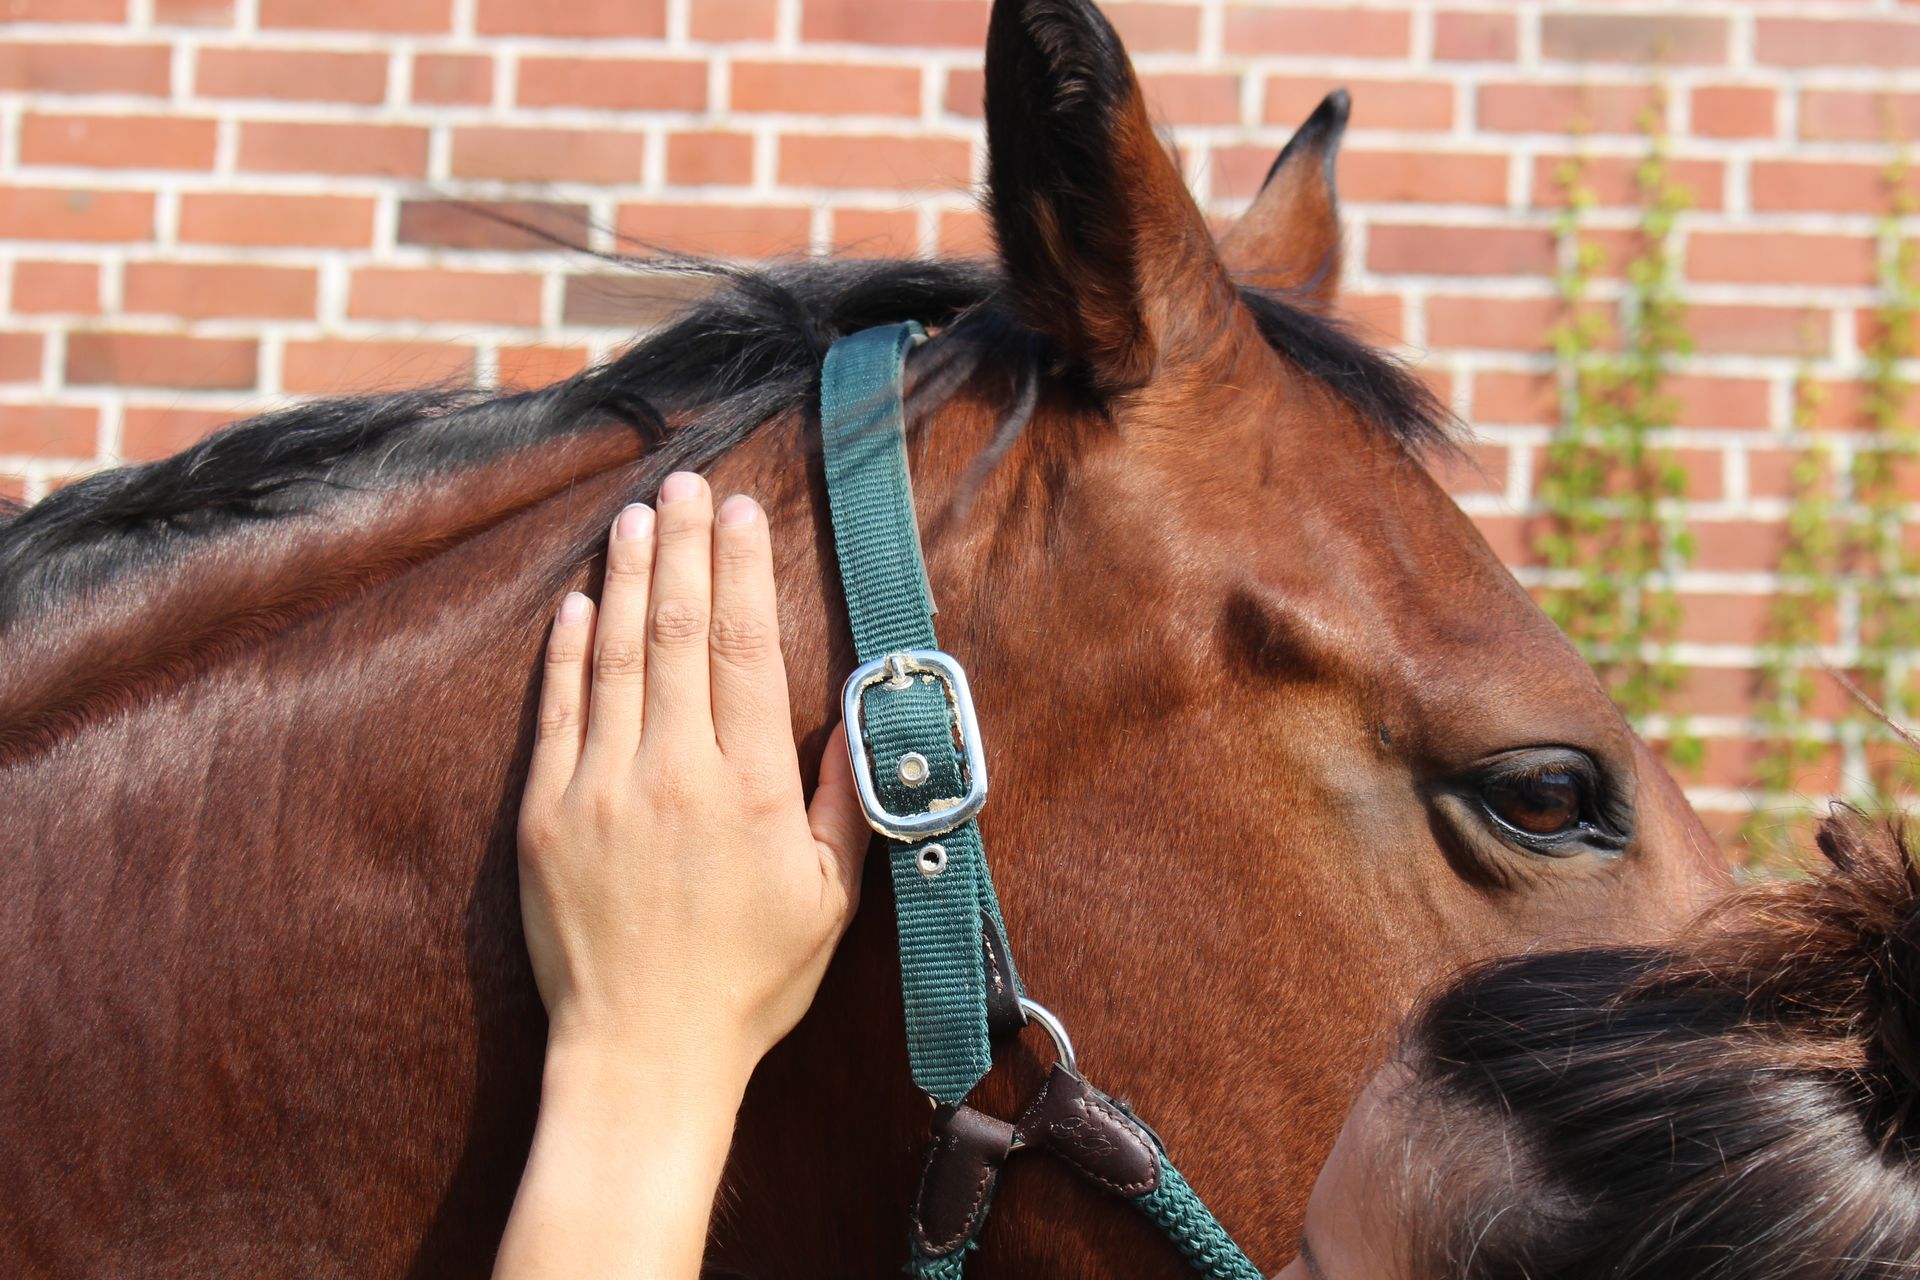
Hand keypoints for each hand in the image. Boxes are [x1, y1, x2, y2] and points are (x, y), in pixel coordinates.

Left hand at [516, 470, 870, 1088]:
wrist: (642, 1055)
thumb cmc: (749, 982)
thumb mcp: (832, 899)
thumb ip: (847, 799)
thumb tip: (860, 715)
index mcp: (748, 789)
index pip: (744, 649)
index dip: (743, 570)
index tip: (744, 513)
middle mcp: (672, 773)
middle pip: (676, 631)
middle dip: (684, 547)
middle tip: (690, 484)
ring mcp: (600, 790)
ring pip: (614, 656)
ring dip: (626, 578)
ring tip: (638, 516)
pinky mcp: (543, 816)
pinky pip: (556, 712)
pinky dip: (566, 651)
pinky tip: (579, 602)